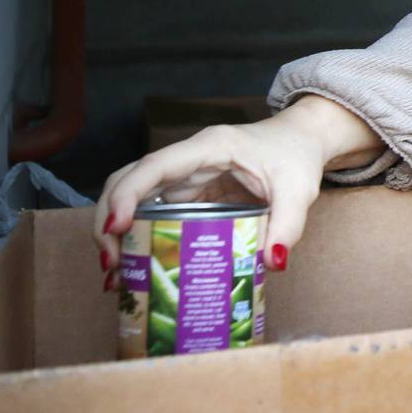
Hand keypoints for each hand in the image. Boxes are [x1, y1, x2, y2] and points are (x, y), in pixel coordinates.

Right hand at [94, 95, 384, 279]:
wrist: (302, 141)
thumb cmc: (297, 155)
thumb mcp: (298, 189)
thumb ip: (288, 224)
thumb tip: (271, 263)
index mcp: (209, 147)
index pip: (155, 166)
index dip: (127, 195)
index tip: (115, 229)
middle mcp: (188, 159)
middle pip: (128, 181)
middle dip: (109, 219)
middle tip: (110, 263)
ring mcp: (186, 177)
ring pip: (135, 198)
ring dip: (118, 232)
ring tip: (115, 272)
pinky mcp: (191, 194)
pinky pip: (156, 213)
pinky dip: (140, 237)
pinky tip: (137, 266)